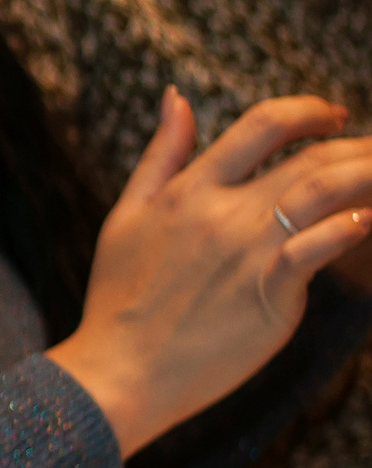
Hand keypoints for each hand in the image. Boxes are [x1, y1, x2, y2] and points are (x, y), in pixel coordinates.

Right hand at [50, 89, 371, 455]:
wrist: (119, 370)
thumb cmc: (119, 298)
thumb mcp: (126, 215)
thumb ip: (160, 155)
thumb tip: (176, 97)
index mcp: (189, 189)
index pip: (263, 124)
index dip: (310, 111)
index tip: (334, 116)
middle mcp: (222, 212)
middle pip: (310, 156)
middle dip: (356, 144)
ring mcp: (248, 250)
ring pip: (324, 190)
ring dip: (366, 174)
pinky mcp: (270, 291)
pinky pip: (321, 246)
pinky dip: (350, 227)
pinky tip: (365, 220)